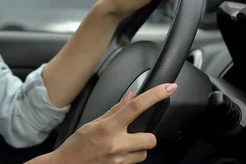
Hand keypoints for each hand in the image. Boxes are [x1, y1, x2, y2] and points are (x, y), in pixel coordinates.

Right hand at [50, 83, 177, 163]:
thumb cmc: (76, 145)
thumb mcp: (93, 123)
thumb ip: (114, 110)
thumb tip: (130, 96)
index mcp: (109, 128)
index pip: (136, 107)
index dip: (155, 95)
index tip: (169, 88)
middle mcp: (117, 145)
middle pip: (150, 138)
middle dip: (146, 135)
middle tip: (135, 134)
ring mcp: (119, 160)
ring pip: (144, 153)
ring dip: (138, 149)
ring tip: (122, 146)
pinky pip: (135, 162)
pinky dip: (130, 157)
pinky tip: (117, 154)